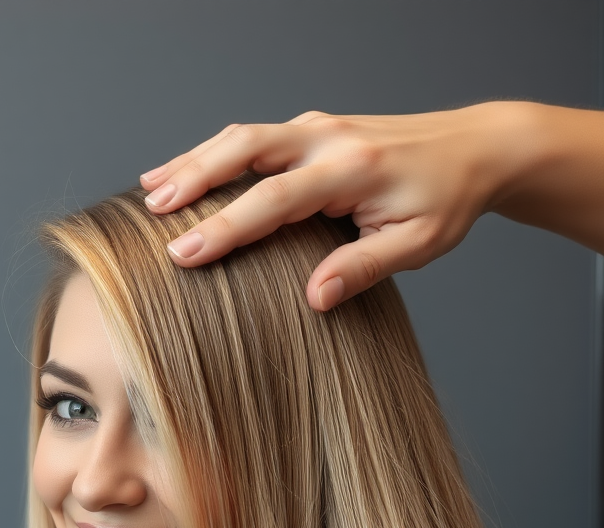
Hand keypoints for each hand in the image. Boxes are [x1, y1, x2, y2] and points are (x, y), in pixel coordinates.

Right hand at [139, 103, 527, 310]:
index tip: (186, 254)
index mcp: (352, 170)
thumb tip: (313, 299)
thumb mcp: (417, 244)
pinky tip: (189, 170)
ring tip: (151, 190)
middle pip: (245, 149)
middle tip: (152, 210)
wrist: (478, 145)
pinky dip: (215, 153)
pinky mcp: (313, 128)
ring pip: (242, 136)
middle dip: (193, 178)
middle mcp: (329, 138)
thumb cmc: (448, 198)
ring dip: (194, 160)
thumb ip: (363, 268)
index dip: (226, 228)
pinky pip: (253, 138)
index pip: (274, 201)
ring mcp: (318, 127)